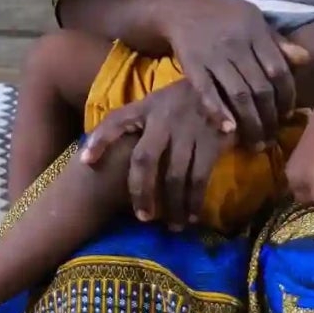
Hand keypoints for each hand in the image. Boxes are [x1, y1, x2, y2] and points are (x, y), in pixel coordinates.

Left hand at [81, 79, 230, 228]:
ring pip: (173, 176)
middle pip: (144, 159)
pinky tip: (190, 215)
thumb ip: (141, 122)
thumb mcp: (159, 102)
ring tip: (170, 225)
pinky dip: (193, 201)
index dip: (100, 140)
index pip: (116, 120)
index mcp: (146, 107)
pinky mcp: (211, 141)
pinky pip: (198, 179)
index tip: (85, 162)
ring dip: (171, 205)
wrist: (228, 87)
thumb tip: (115, 155)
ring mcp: (187, 130)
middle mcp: (163, 118)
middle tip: (142, 216)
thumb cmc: (186, 100)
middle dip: (140, 192)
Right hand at [156, 0, 306, 147]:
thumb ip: (277, 42)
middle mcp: (236, 44)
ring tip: (256, 142)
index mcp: (255, 32)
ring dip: (250, 122)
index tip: (288, 115)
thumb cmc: (224, 16)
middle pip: (260, 87)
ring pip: (238, 95)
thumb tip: (306, 59)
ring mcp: (213, 55)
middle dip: (269, 117)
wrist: (182, 8)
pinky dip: (219, 112)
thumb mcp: (253, 20)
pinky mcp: (192, 65)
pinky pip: (207, 92)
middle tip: (272, 137)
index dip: (287, 96)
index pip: (278, 70)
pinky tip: (229, 130)